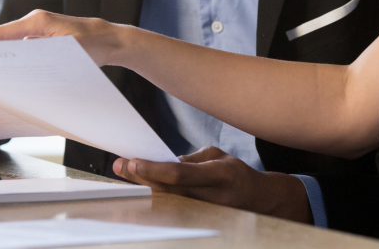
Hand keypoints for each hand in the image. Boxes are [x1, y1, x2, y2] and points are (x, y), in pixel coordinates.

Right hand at [0, 10, 129, 66]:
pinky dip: (14, 61)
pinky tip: (9, 77)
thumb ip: (42, 53)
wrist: (111, 41)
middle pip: (4, 38)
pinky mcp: (45, 40)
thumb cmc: (92, 44)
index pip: (3, 32)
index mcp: (38, 21)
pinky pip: (23, 50)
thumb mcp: (68, 50)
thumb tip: (17, 61)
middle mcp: (35, 24)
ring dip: (0, 58)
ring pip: (12, 45)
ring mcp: (39, 32)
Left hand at [112, 147, 313, 223]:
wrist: (260, 201)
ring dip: (143, 192)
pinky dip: (154, 204)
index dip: (154, 168)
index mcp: (218, 175)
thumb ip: (190, 160)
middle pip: (168, 190)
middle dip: (141, 178)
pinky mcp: (201, 222)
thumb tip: (163, 163)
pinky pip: (173, 212)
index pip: (179, 174)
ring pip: (167, 204)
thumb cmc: (236, 174)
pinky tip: (139, 196)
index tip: (133, 160)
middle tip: (119, 166)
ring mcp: (205, 214)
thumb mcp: (217, 157)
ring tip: (123, 180)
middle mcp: (211, 197)